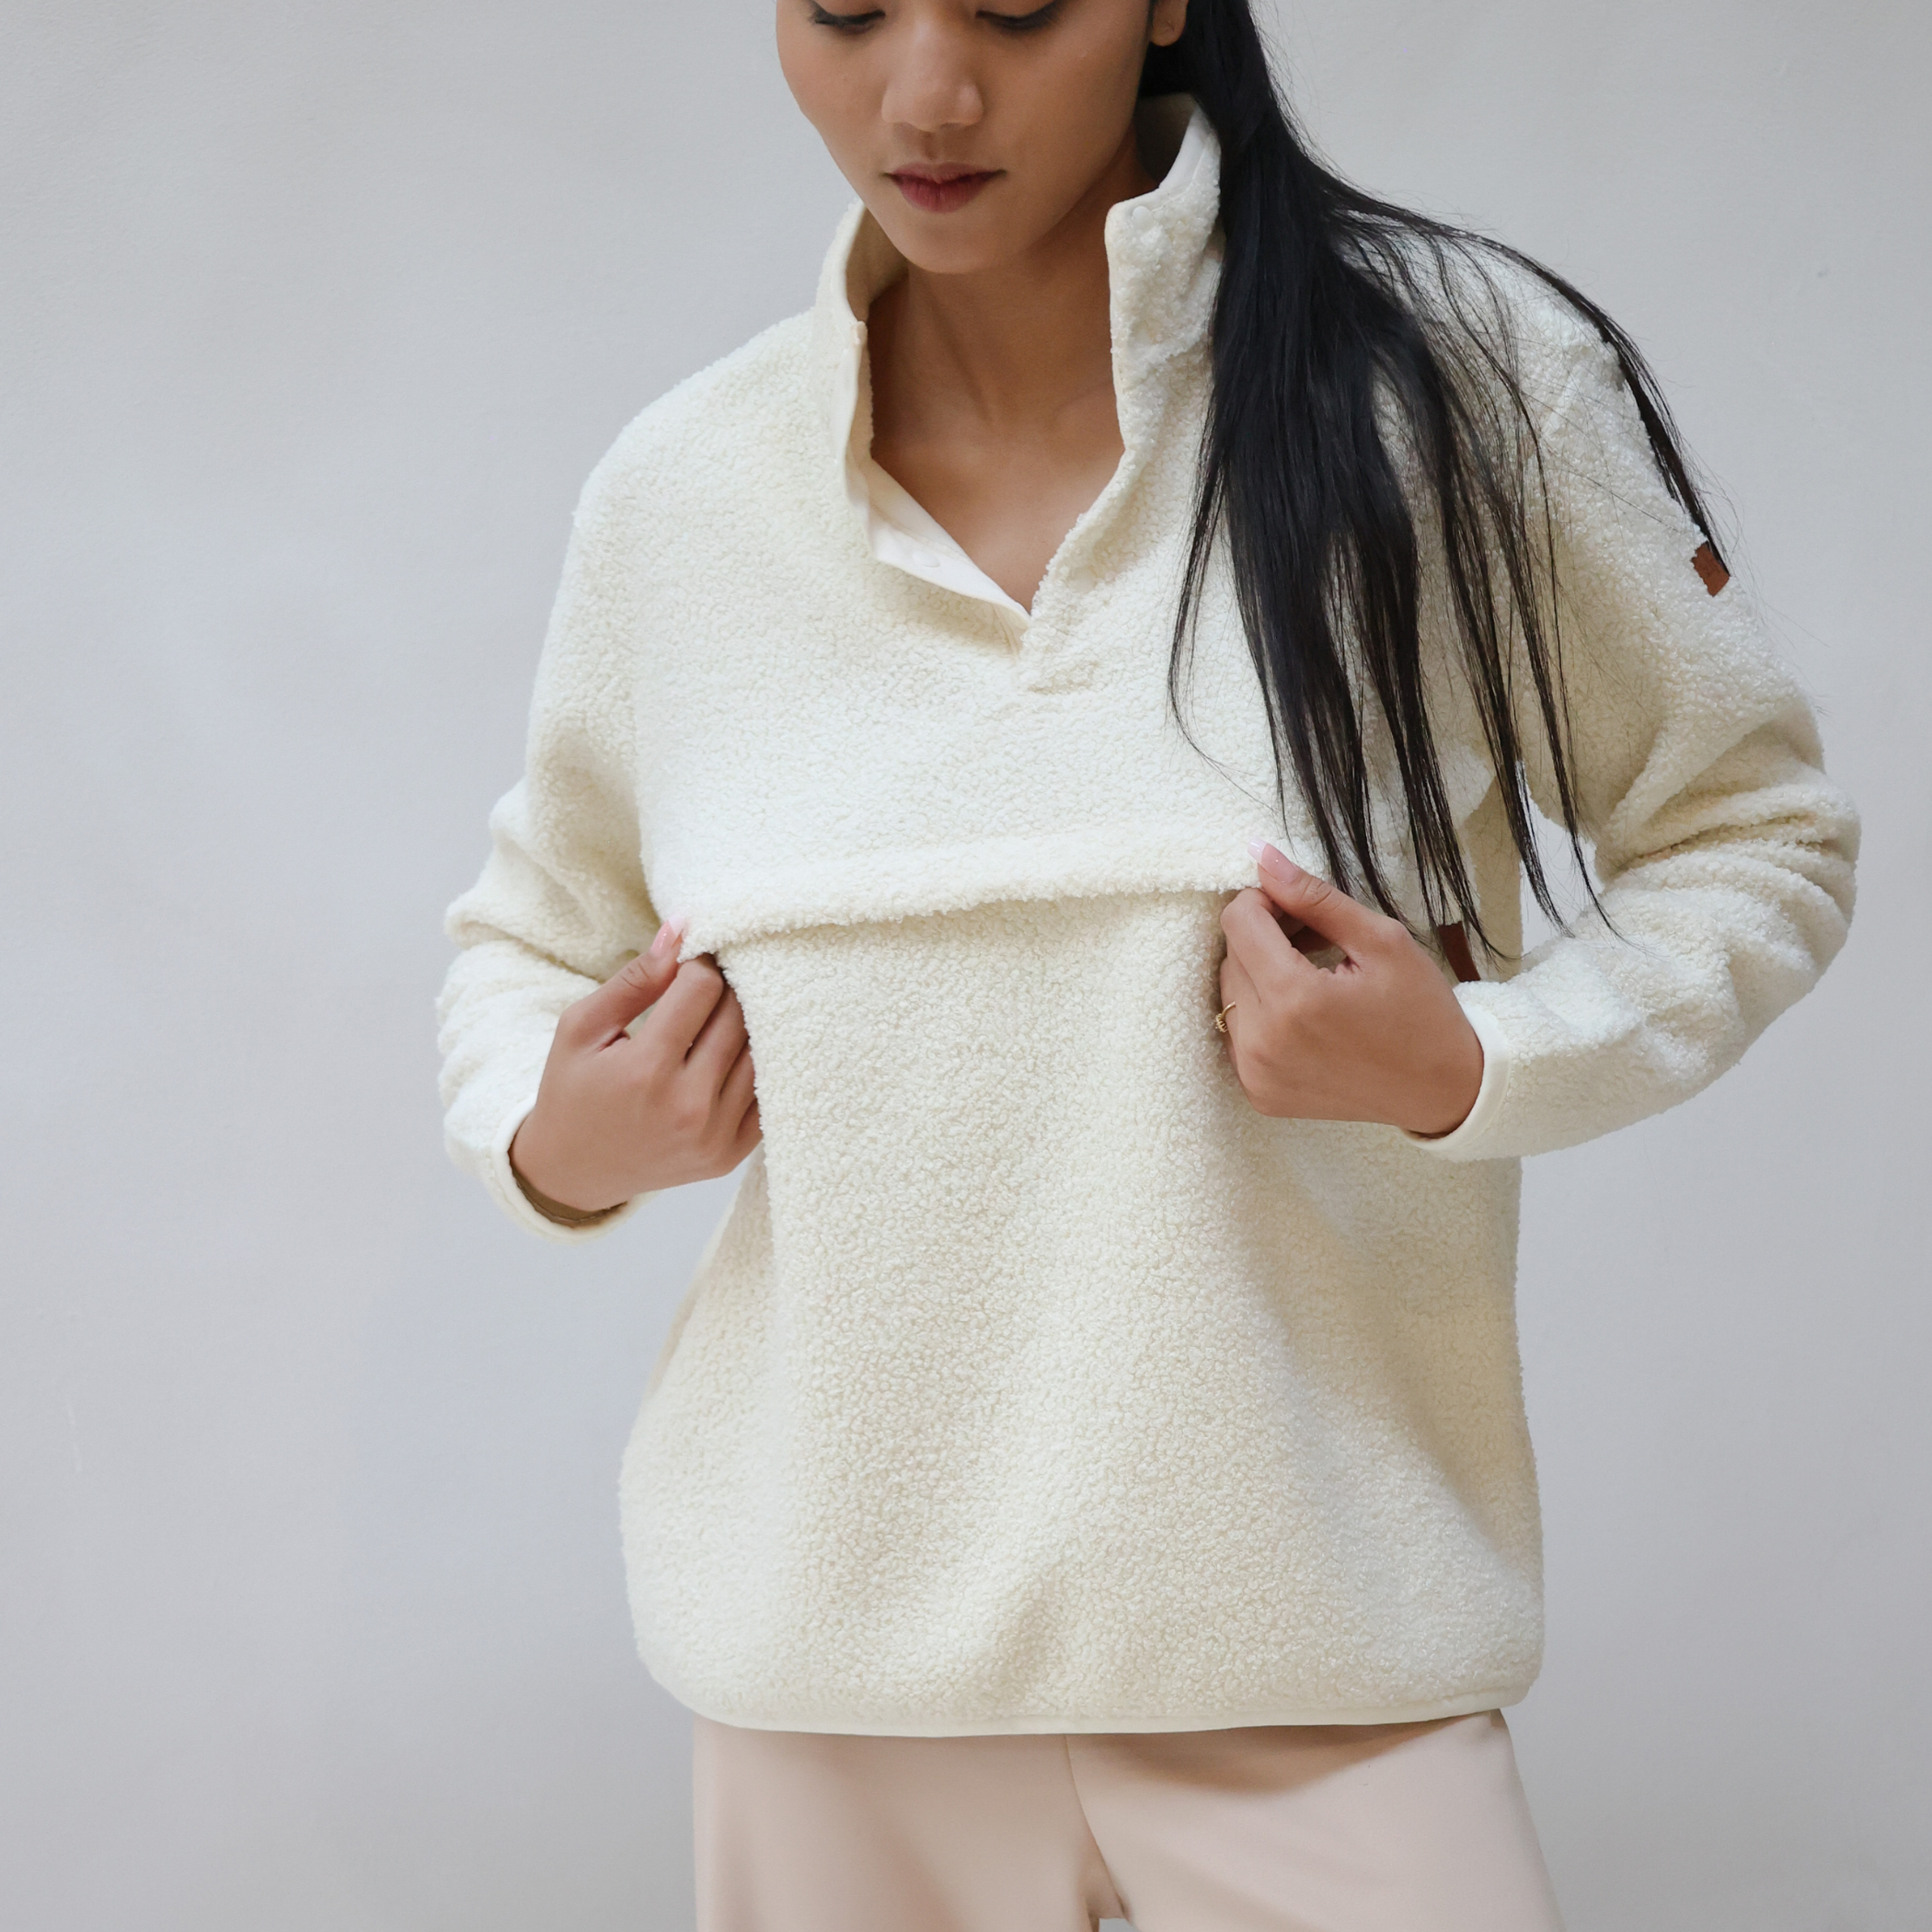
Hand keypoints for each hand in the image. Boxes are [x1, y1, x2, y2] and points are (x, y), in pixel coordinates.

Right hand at [509, 918, 761, 1212]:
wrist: (574, 1170)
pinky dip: (757, 1064)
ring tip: (720, 1013)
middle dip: (726, 988)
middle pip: (737, 1016)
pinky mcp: (731, 1155)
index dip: (699, 964)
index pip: (704, 988)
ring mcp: (715, 1135)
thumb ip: (635, 979)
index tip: (688, 962)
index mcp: (646, 1071)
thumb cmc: (572, 1090)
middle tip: (707, 982)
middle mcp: (688, 1107)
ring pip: (760, 1051)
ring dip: (747, 1023)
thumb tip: (681, 928)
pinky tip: (733, 1050)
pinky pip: (767, 1093)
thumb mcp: (582, 1028)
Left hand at [1217, 842, 1483, 1137]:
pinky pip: (1238, 1032)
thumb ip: (1314, 897)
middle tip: (1315, 937)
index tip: (1299, 908)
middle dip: (1264, 936)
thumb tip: (1260, 855)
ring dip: (1260, 973)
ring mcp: (1256, 1074)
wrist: (1442, 1090)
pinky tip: (1303, 1009)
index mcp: (1294, 999)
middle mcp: (1263, 1042)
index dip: (1264, 901)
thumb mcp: (1380, 940)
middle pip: (1230, 957)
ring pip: (1230, 993)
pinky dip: (1261, 1012)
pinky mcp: (1258, 1093)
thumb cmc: (1421, 1012)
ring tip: (1311, 972)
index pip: (1238, 922)